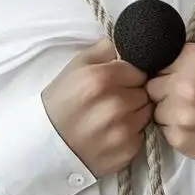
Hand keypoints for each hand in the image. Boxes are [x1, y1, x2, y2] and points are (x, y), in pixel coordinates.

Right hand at [41, 37, 152, 176]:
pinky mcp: (128, 151)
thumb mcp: (74, 68)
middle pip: (145, 91)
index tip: (119, 81)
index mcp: (101, 79)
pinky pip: (142, 135)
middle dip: (133, 93)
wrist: (47, 146)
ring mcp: (123, 130)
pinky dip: (132, 133)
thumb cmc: (61, 102)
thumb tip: (125, 43)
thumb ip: (102, 51)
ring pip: (147, 113)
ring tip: (114, 117)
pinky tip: (113, 133)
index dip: (130, 75)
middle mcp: (116, 105)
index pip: (139, 70)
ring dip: (135, 113)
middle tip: (114, 100)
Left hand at [147, 43, 194, 164]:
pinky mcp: (181, 138)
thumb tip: (154, 64)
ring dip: (170, 113)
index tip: (184, 79)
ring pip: (156, 110)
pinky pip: (164, 130)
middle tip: (189, 99)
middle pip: (152, 87)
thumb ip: (185, 60)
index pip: (160, 63)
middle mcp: (186, 85)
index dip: (170, 72)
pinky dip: (177, 130)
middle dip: (166, 93)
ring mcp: (182, 114)